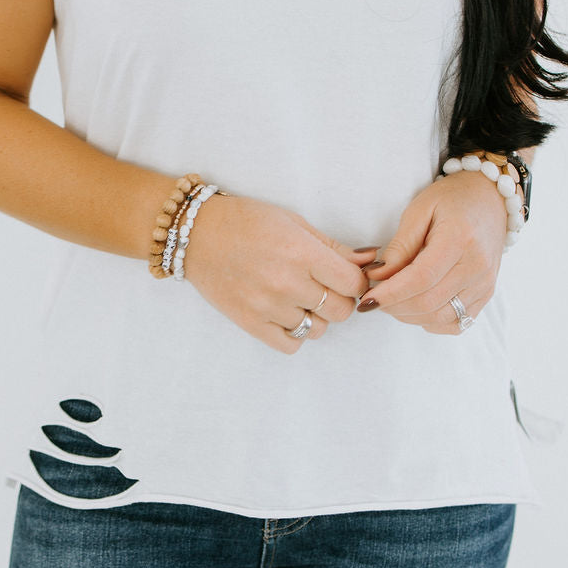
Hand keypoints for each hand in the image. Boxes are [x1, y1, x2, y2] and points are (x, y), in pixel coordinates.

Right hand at [185, 194, 375, 353]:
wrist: (196, 235)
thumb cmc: (246, 222)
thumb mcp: (293, 223)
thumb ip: (333, 247)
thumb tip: (371, 261)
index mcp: (301, 253)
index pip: (353, 283)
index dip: (355, 281)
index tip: (344, 276)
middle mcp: (286, 283)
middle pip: (341, 310)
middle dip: (339, 299)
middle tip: (324, 287)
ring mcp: (267, 306)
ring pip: (318, 329)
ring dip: (317, 317)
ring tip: (300, 299)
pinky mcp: (250, 323)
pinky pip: (291, 345)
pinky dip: (296, 334)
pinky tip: (287, 316)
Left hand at [356, 170, 512, 332]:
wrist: (490, 200)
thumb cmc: (452, 200)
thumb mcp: (419, 210)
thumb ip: (399, 245)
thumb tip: (377, 276)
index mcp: (461, 239)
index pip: (420, 279)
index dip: (390, 293)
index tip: (366, 299)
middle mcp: (477, 266)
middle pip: (428, 302)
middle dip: (394, 306)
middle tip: (373, 298)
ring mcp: (485, 284)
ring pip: (440, 317)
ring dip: (408, 315)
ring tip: (391, 300)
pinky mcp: (486, 295)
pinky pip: (455, 323)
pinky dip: (430, 321)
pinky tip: (416, 306)